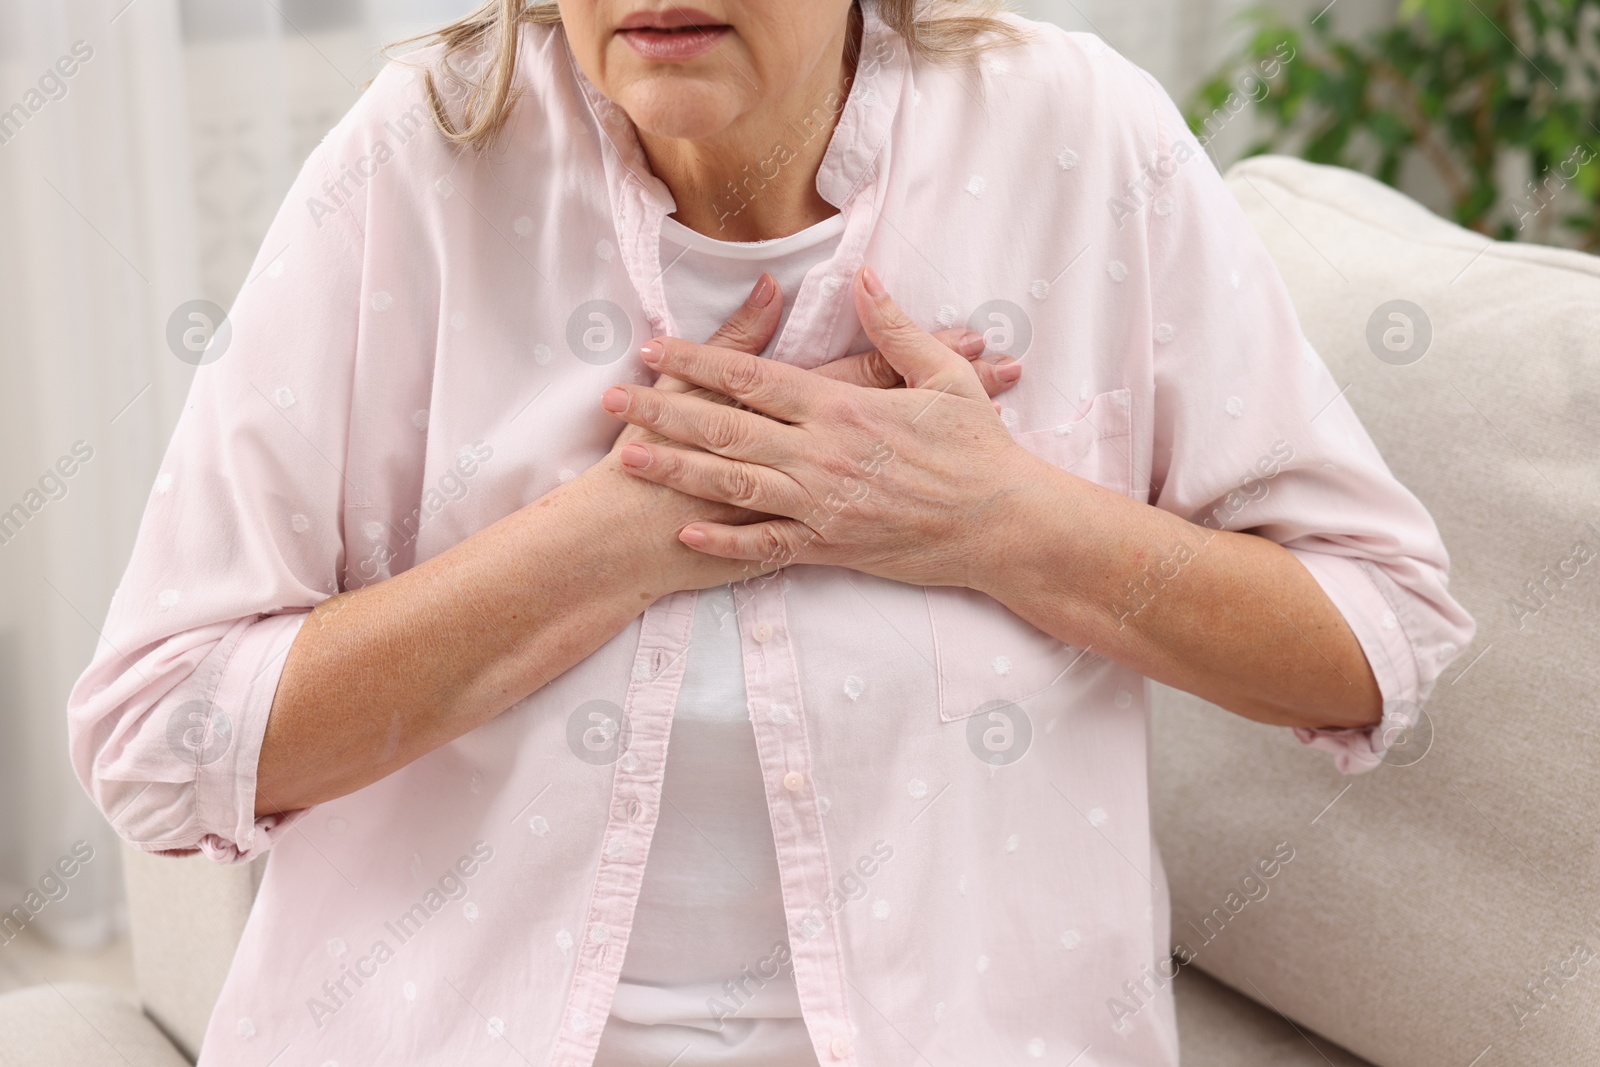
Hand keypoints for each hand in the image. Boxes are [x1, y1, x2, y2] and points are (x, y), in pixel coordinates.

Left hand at [597, 266, 1041, 588]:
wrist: (1004, 524)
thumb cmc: (979, 449)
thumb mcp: (945, 376)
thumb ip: (896, 328)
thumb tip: (865, 277)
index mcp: (842, 407)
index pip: (752, 376)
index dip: (697, 361)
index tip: (653, 349)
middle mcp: (820, 454)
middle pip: (724, 428)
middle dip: (663, 413)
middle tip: (610, 401)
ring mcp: (821, 504)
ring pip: (733, 485)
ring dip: (676, 471)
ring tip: (628, 458)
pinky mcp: (831, 546)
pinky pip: (767, 544)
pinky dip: (726, 539)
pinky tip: (687, 531)